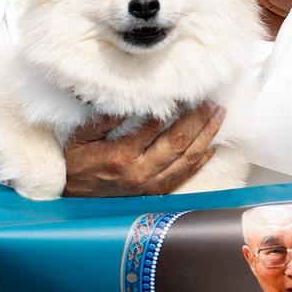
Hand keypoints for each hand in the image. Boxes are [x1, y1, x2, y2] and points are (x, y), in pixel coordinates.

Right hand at [63, 102, 222, 196]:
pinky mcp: (155, 192)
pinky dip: (200, 160)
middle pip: (178, 143)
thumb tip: (125, 103)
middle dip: (198, 120)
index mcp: (121, 156)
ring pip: (186, 159)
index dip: (173, 108)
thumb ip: (101, 120)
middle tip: (212, 102)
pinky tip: (211, 146)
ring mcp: (150, 184)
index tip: (185, 92)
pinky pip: (184, 175)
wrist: (73, 199)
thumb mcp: (79, 139)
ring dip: (205, 136)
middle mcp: (140, 172)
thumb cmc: (76, 166)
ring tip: (218, 117)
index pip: (154, 126)